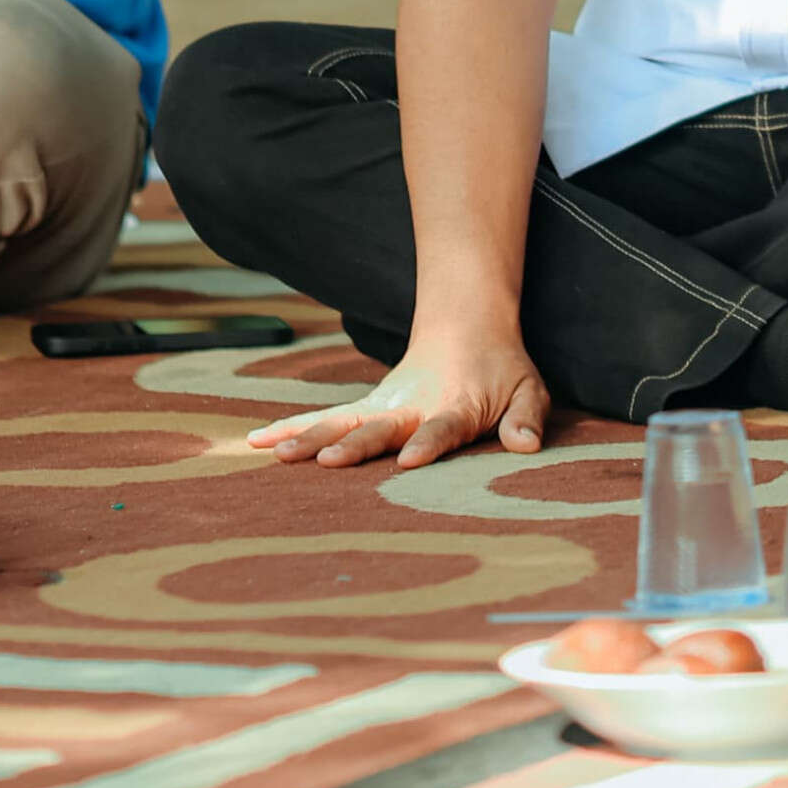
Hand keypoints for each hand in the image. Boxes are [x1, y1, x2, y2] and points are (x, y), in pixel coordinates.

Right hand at [250, 327, 549, 468]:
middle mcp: (412, 408)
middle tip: (325, 461)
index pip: (440, 429)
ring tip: (276, 454)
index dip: (426, 444)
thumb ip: (526, 418)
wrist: (467, 326)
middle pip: (379, 428)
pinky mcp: (367, 409)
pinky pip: (326, 419)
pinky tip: (258, 443)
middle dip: (353, 446)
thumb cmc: (503, 368)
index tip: (409, 462)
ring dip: (310, 438)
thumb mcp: (528, 390)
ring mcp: (384, 407)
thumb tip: (526, 447)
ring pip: (342, 422)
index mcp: (454, 407)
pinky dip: (293, 428)